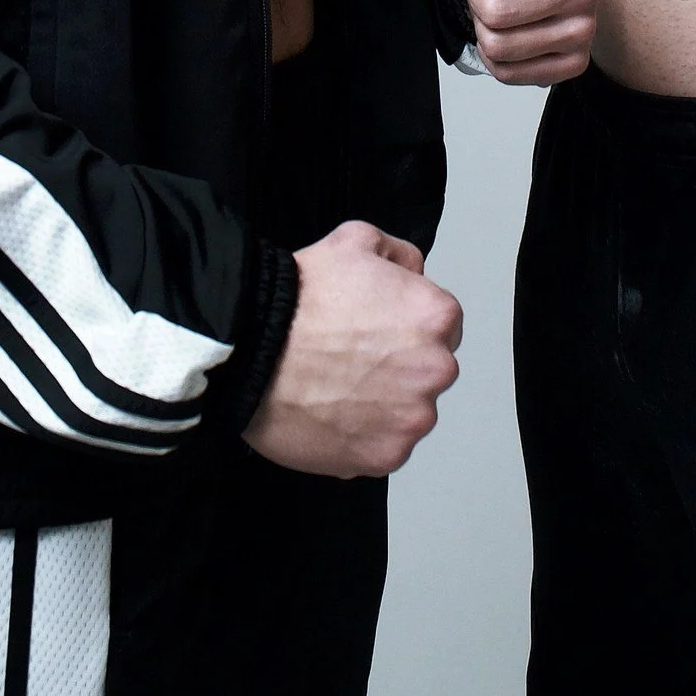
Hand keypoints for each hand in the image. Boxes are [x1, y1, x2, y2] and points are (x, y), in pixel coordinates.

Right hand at [242, 220, 462, 477]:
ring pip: (408, 414)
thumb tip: (414, 273)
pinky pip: (383, 447)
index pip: (442, 327)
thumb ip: (400, 254)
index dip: (407, 326)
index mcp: (436, 317)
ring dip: (384, 406)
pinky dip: (362, 437)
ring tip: (337, 388)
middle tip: (353, 360)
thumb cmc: (302, 296)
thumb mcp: (356, 239)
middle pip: (429, 372)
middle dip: (400, 368)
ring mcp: (411, 420)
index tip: (377, 331)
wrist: (252, 348)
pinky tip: (330, 413)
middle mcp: (436, 370)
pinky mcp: (384, 457)